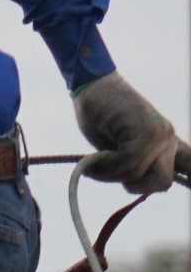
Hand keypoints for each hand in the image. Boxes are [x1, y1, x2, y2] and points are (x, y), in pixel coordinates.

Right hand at [73, 74, 184, 195]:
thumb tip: (134, 185)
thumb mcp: (120, 145)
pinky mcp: (145, 133)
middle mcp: (168, 139)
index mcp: (166, 142)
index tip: (188, 186)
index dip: (190, 178)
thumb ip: (135, 164)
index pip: (189, 163)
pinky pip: (127, 163)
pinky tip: (91, 162)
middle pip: (162, 182)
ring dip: (111, 175)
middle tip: (111, 172)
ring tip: (95, 162)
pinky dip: (105, 168)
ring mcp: (159, 135)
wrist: (93, 84)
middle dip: (135, 185)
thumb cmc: (101, 113)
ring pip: (138, 174)